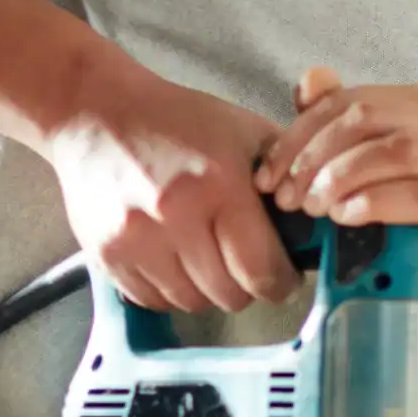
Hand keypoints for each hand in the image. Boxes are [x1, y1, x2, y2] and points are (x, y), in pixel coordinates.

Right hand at [41, 62, 300, 313]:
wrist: (94, 113)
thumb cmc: (177, 120)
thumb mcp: (244, 131)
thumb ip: (288, 171)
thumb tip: (323, 217)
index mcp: (219, 184)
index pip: (262, 269)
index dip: (281, 280)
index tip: (283, 274)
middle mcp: (176, 217)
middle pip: (229, 293)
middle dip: (246, 284)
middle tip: (244, 263)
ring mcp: (136, 240)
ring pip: (192, 303)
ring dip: (207, 289)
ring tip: (207, 256)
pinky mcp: (106, 255)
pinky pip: (153, 301)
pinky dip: (170, 290)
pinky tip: (174, 259)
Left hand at [254, 69, 417, 308]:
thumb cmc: (402, 234)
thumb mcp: (360, 181)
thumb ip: (337, 128)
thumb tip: (310, 79)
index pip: (355, 101)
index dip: (302, 133)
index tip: (266, 177)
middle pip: (374, 118)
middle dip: (318, 155)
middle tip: (287, 199)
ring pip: (402, 150)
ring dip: (345, 176)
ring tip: (314, 209)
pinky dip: (378, 202)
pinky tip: (347, 217)